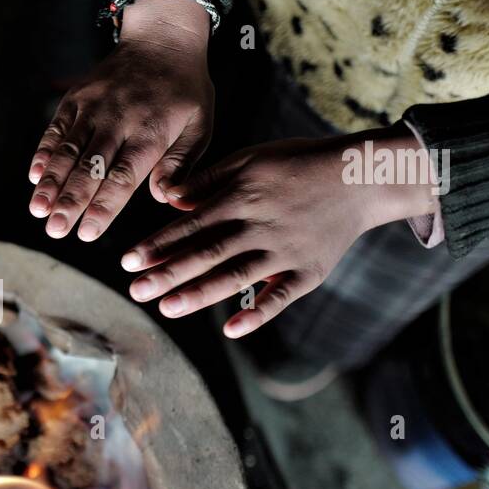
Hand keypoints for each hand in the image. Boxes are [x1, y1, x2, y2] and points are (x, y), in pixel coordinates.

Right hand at [28, 0, 213, 240]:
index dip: (103, 207)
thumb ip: (181, 164)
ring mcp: (93, 107)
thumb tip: (164, 198)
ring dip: (50, 183)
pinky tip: (33, 177)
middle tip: (55, 230)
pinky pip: (56, 129)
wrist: (162, 38)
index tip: (87, 233)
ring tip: (38, 211)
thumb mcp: (200, 125)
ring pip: (67, 151)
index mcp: (151, 132)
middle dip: (70, 202)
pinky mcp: (76, 98)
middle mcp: (118, 120)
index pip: (123, 177)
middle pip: (89, 168)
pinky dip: (43, 153)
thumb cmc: (185, 91)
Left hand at [121, 125, 438, 336]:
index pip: (190, 225)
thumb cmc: (297, 163)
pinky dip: (257, 314)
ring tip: (166, 308)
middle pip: (206, 254)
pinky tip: (230, 329)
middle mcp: (259, 226)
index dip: (158, 244)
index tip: (128, 261)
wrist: (360, 177)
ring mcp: (285, 252)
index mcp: (241, 197)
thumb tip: (168, 200)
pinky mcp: (308, 272)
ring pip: (236, 277)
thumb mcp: (249, 159)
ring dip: (199, 294)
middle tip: (134, 291)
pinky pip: (280, 297)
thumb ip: (207, 180)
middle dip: (167, 274)